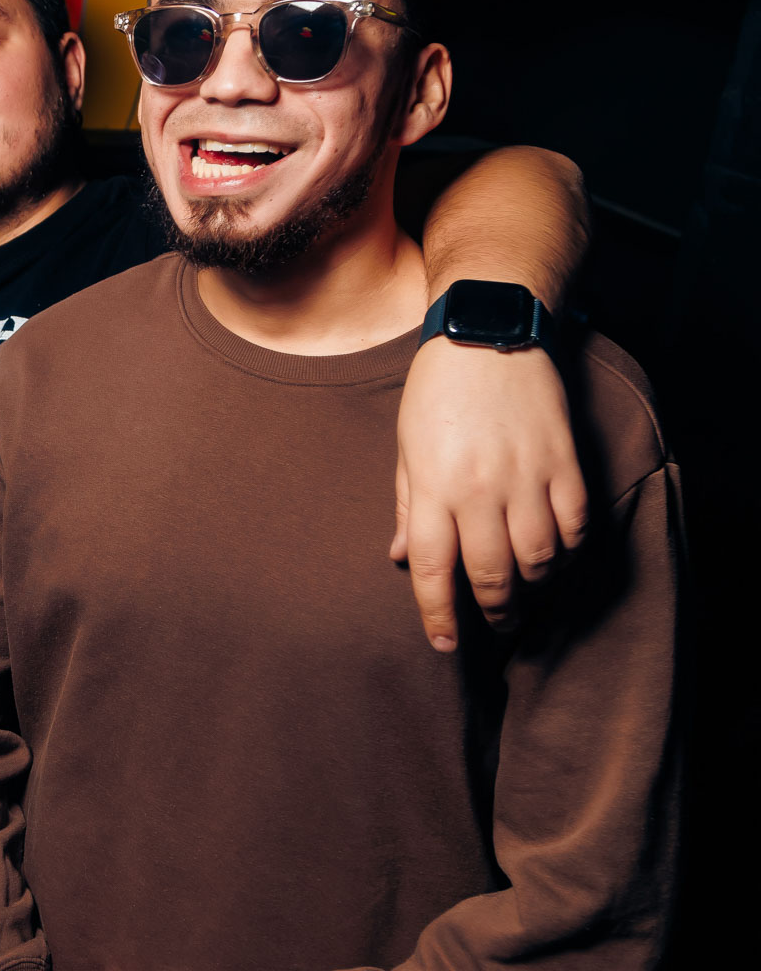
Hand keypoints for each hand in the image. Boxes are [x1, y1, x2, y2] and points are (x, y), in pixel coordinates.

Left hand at [392, 339, 589, 650]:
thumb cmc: (435, 392)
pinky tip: (556, 554)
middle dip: (494, 611)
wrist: (487, 334)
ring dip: (534, 586)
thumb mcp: (406, 447)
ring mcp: (527, 476)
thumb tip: (403, 558)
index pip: (434, 570)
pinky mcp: (565, 462)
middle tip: (494, 625)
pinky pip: (575, 526)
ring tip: (525, 593)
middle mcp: (480, 489)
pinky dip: (569, 550)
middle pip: (492, 575)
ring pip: (539, 559)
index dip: (439, 616)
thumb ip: (410, 506)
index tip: (445, 645)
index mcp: (434, 487)